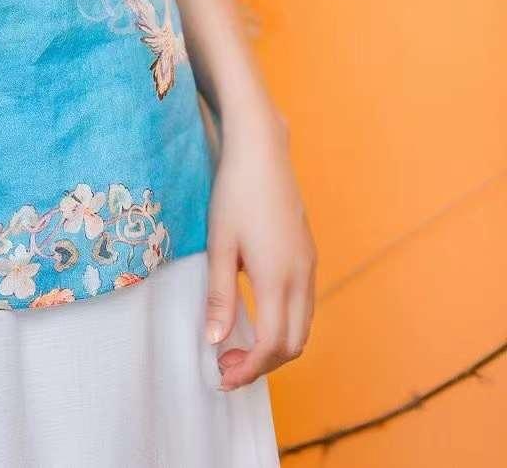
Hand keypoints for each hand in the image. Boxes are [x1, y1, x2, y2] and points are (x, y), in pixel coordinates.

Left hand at [204, 107, 316, 390]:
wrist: (261, 148)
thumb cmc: (235, 191)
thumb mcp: (220, 244)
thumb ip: (219, 296)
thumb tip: (215, 341)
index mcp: (278, 277)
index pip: (272, 345)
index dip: (248, 368)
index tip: (221, 375)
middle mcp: (301, 275)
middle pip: (293, 344)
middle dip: (262, 365)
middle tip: (226, 366)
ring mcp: (308, 264)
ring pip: (302, 325)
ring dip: (275, 347)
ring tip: (238, 346)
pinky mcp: (307, 252)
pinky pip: (304, 304)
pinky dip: (284, 324)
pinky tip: (257, 316)